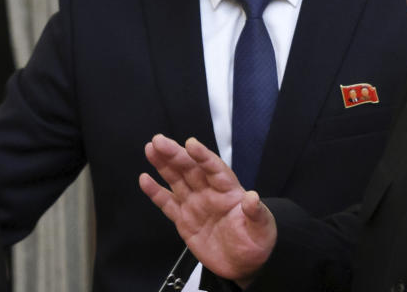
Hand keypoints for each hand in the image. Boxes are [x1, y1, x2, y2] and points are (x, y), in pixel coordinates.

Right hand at [139, 134, 275, 284]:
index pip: (214, 169)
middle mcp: (209, 192)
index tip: (190, 144)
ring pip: (176, 180)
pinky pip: (167, 203)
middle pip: (190, 169)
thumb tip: (253, 198)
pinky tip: (144, 179)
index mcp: (229, 190)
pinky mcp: (184, 220)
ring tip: (150, 149)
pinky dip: (155, 192)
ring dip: (163, 164)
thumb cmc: (257, 242)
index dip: (203, 156)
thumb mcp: (262, 228)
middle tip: (158, 140)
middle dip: (175, 154)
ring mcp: (195, 204)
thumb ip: (257, 213)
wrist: (243, 266)